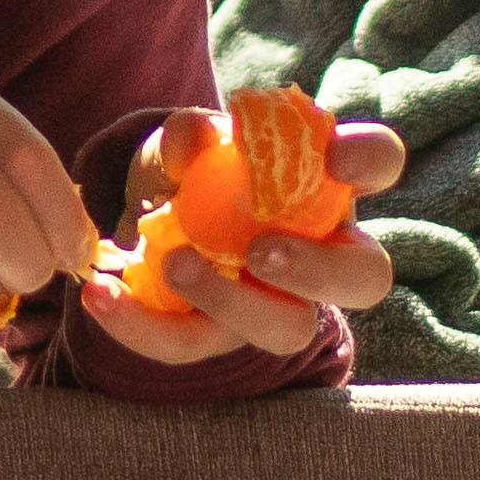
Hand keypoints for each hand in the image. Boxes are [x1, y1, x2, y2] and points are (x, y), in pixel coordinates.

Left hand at [68, 111, 407, 370]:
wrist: (146, 217)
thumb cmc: (194, 169)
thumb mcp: (186, 142)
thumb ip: (190, 135)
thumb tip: (190, 141)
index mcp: (327, 185)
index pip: (379, 163)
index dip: (371, 159)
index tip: (337, 156)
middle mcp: (320, 253)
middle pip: (362, 278)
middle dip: (318, 269)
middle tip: (262, 250)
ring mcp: (274, 305)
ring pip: (285, 329)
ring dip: (231, 302)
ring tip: (173, 264)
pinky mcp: (215, 337)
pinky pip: (188, 344)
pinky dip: (140, 325)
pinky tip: (101, 295)